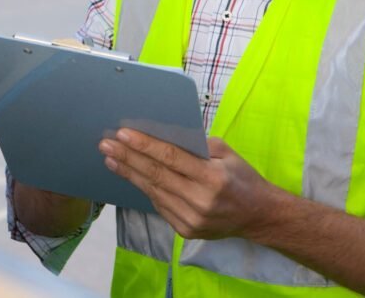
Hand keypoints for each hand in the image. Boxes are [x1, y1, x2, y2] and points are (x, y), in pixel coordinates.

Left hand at [99, 130, 278, 240]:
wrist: (258, 216)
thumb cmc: (242, 178)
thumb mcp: (227, 154)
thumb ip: (198, 145)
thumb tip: (164, 135)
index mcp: (212, 178)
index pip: (171, 158)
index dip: (144, 145)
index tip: (122, 133)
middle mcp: (199, 201)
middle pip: (156, 175)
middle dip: (127, 157)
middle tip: (106, 144)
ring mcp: (191, 219)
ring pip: (153, 191)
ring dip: (129, 173)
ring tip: (110, 158)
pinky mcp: (185, 230)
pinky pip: (159, 205)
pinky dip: (144, 189)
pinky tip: (130, 175)